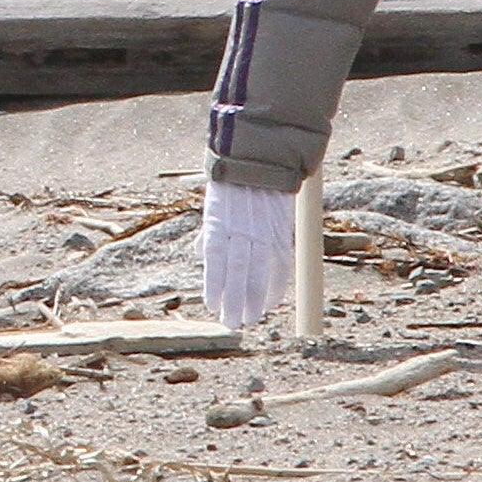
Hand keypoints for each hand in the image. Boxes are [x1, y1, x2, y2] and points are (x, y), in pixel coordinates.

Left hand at [201, 182, 298, 329]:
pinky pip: (280, 263)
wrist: (263, 158)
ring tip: (250, 318)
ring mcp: (264, 229)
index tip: (212, 305)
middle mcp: (242, 227)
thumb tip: (199, 254)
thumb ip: (209, 230)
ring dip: (255, 298)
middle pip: (238, 270)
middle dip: (235, 299)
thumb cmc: (232, 183)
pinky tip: (270, 301)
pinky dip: (276, 284)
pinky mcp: (282, 230)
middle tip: (231, 322)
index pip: (216, 258)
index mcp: (220, 220)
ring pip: (260, 270)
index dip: (215, 283)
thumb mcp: (214, 202)